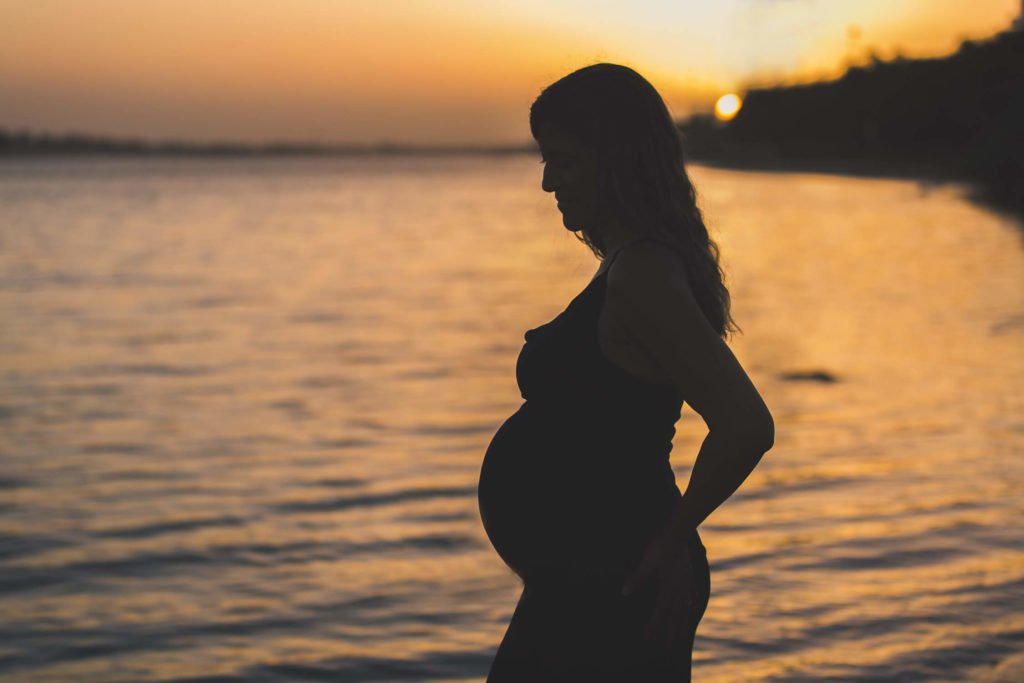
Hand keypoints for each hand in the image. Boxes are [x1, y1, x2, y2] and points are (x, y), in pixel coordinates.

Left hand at [620, 529, 697, 650]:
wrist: (679, 531)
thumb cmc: (660, 545)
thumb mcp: (646, 561)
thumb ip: (636, 578)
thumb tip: (624, 592)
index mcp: (667, 588)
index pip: (659, 613)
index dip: (653, 628)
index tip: (648, 640)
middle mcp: (679, 589)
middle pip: (674, 617)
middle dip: (669, 634)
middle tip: (667, 649)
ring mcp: (687, 583)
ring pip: (684, 609)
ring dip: (681, 624)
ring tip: (681, 636)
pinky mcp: (690, 575)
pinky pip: (692, 594)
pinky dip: (691, 604)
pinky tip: (692, 607)